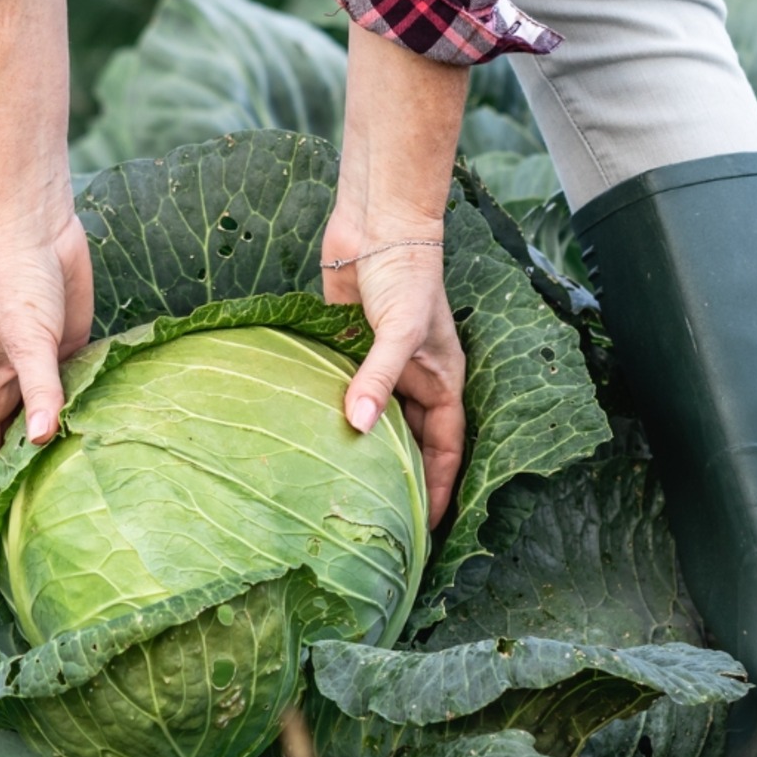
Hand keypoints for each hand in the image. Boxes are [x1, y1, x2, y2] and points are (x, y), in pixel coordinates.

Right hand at [0, 207, 92, 531]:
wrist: (39, 232)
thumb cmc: (16, 282)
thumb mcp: (27, 338)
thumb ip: (39, 387)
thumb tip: (44, 439)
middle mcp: (14, 389)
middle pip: (13, 451)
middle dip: (21, 489)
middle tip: (46, 531)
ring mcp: (44, 374)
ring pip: (49, 427)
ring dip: (62, 456)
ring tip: (86, 498)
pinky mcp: (74, 356)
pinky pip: (79, 397)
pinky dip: (91, 417)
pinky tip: (115, 440)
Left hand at [322, 207, 464, 529]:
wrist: (377, 225)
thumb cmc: (407, 275)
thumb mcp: (400, 332)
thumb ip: (378, 379)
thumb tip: (359, 426)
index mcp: (441, 383)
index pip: (446, 451)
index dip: (437, 490)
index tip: (421, 532)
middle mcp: (413, 382)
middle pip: (409, 445)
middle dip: (396, 483)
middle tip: (375, 525)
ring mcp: (379, 369)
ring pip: (373, 423)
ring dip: (361, 452)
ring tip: (340, 496)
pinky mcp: (347, 354)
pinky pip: (342, 396)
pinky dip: (331, 417)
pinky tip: (310, 444)